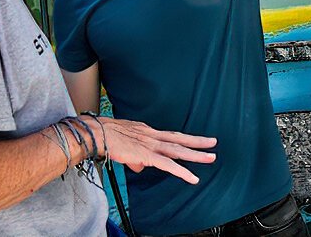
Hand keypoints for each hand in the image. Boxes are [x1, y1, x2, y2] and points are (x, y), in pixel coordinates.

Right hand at [92, 117, 216, 183]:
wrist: (96, 133)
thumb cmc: (105, 137)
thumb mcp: (124, 145)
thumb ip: (135, 156)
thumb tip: (140, 166)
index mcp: (147, 132)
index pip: (169, 136)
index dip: (182, 139)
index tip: (194, 140)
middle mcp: (152, 136)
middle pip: (179, 139)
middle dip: (197, 141)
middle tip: (213, 142)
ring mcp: (151, 145)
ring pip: (178, 150)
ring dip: (196, 155)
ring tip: (211, 157)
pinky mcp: (147, 155)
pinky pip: (169, 165)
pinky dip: (182, 172)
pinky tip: (193, 178)